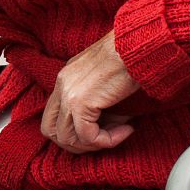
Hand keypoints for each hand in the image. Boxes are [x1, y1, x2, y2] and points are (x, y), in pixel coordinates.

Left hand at [40, 31, 138, 153]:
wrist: (137, 45)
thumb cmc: (130, 59)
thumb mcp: (104, 80)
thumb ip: (96, 103)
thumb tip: (104, 128)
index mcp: (65, 79)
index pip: (52, 118)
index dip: (74, 133)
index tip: (103, 129)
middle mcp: (62, 85)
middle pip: (51, 131)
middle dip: (78, 144)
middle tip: (106, 139)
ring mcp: (68, 93)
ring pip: (67, 138)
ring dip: (95, 144)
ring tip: (120, 132)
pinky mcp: (81, 102)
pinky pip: (87, 136)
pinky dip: (108, 140)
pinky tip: (127, 129)